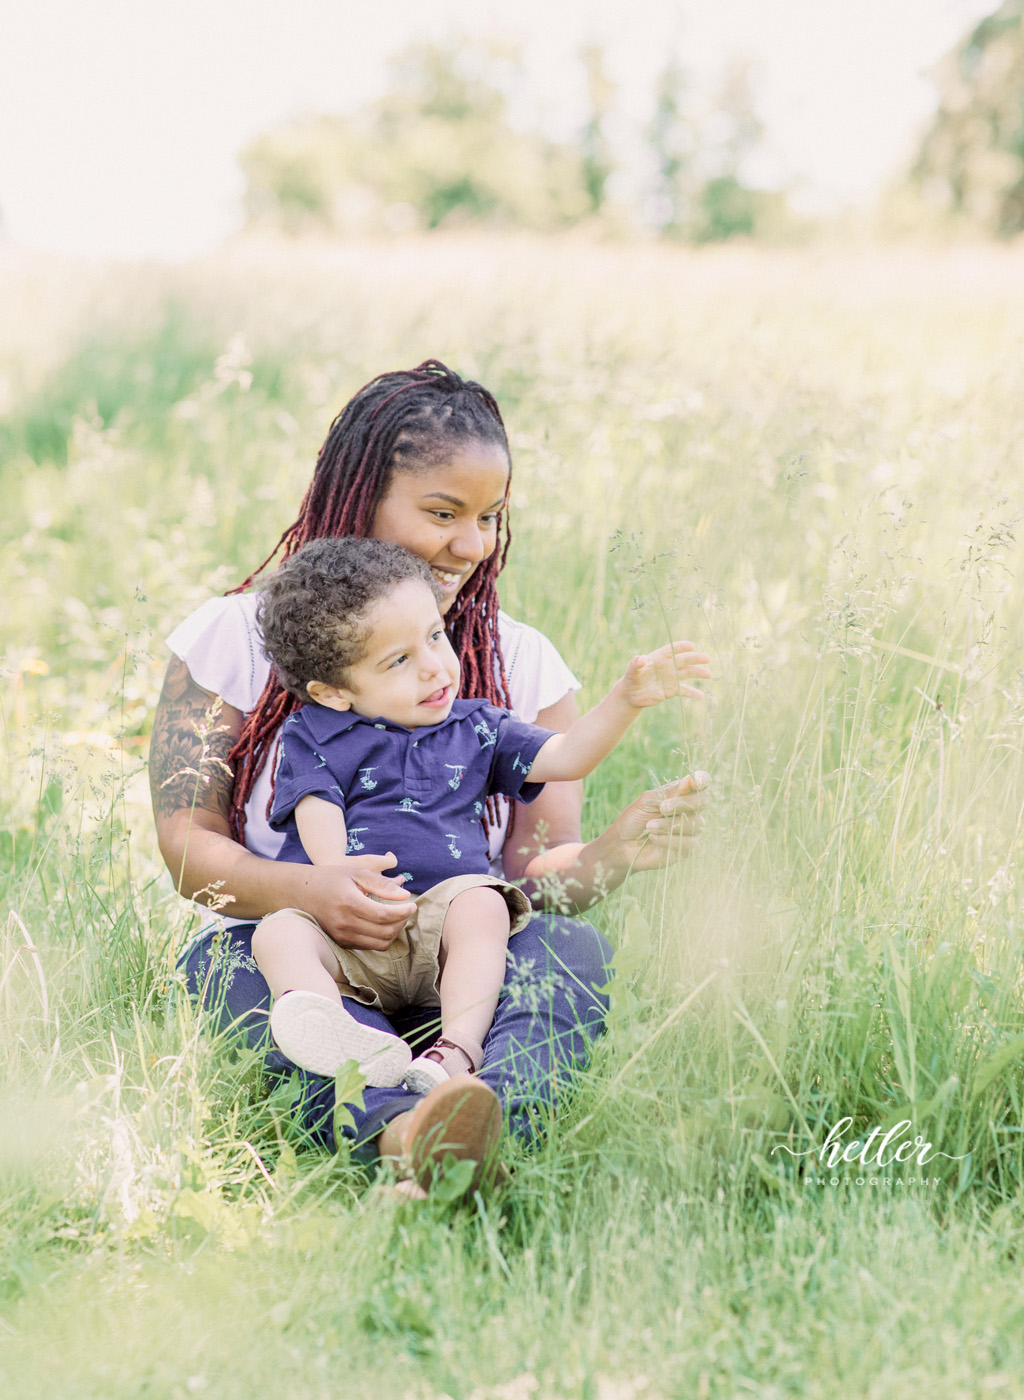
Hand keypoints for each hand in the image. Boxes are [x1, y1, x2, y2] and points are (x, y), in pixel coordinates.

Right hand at [292, 852, 415, 951]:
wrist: (300, 892)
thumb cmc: (331, 877)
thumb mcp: (356, 873)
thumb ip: (382, 885)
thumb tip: (405, 896)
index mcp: (349, 903)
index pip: (385, 915)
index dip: (404, 912)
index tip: (413, 904)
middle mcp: (344, 923)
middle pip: (385, 932)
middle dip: (401, 922)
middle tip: (406, 910)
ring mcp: (341, 936)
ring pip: (379, 944)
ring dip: (393, 932)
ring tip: (397, 917)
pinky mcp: (341, 942)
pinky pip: (368, 946)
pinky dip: (381, 937)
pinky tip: (383, 923)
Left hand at [606, 772, 709, 871]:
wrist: (623, 844)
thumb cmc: (634, 819)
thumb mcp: (648, 801)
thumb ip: (669, 792)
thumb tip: (691, 780)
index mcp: (681, 794)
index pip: (702, 782)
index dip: (702, 779)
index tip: (695, 782)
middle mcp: (690, 810)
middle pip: (704, 800)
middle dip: (683, 803)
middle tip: (662, 808)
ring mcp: (691, 829)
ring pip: (696, 823)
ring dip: (670, 824)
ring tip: (649, 826)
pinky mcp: (688, 848)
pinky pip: (690, 842)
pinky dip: (670, 839)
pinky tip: (654, 838)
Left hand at [621, 642, 710, 708]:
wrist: (632, 694)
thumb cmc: (631, 679)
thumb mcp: (631, 671)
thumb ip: (635, 664)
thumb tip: (641, 658)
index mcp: (659, 658)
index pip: (672, 650)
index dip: (681, 647)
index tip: (691, 646)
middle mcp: (667, 666)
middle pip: (683, 660)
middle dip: (695, 659)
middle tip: (706, 658)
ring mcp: (671, 678)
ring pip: (687, 673)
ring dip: (698, 673)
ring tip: (708, 674)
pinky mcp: (671, 690)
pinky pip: (684, 690)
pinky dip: (692, 693)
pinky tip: (701, 696)